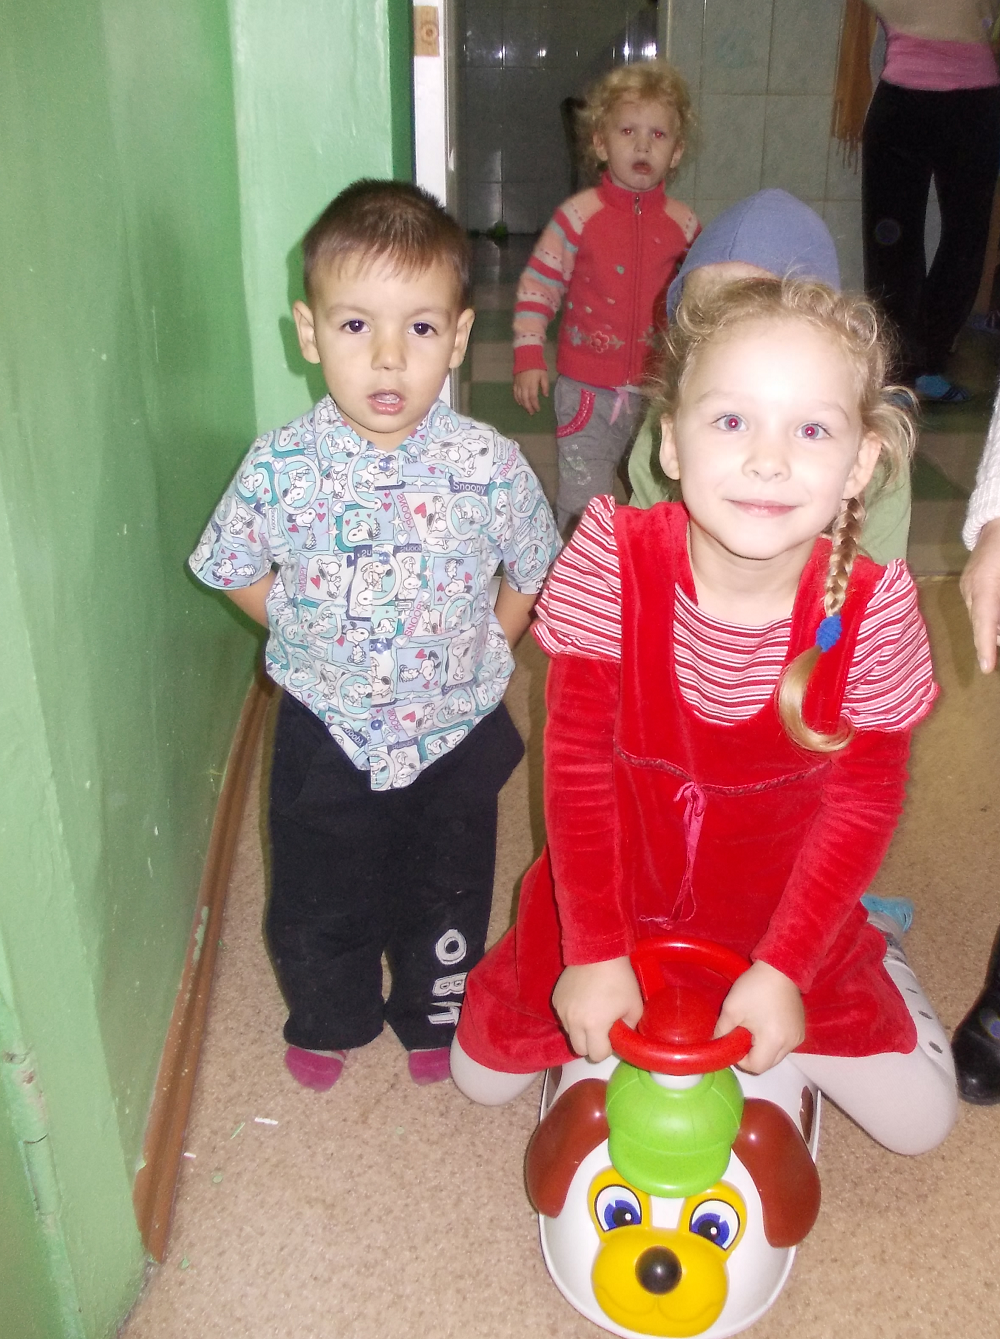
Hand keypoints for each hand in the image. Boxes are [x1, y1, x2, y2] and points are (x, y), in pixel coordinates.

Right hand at [513, 368, 549, 414]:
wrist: (526, 358)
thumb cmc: (537, 366)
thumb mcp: (544, 375)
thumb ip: (545, 386)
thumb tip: (545, 395)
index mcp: (532, 385)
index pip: (533, 398)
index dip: (535, 405)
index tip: (538, 409)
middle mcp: (524, 386)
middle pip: (525, 400)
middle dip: (529, 407)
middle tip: (532, 413)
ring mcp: (518, 385)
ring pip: (519, 398)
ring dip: (523, 405)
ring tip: (526, 409)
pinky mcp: (515, 382)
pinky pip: (514, 393)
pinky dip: (517, 399)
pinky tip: (519, 403)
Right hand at [552, 957, 642, 1062]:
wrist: (598, 952)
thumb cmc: (619, 979)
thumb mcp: (634, 1007)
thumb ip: (629, 1028)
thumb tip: (622, 1037)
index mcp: (594, 1026)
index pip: (596, 1055)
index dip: (606, 1049)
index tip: (612, 1036)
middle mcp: (573, 1022)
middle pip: (579, 1049)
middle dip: (591, 1044)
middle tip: (601, 1030)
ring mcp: (562, 1010)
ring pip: (570, 1033)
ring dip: (580, 1030)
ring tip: (592, 1012)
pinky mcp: (556, 999)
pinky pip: (564, 1017)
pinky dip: (572, 1016)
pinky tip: (583, 1001)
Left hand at [714, 961, 804, 1074]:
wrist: (780, 968)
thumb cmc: (754, 988)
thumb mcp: (731, 1010)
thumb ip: (721, 1031)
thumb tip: (716, 1044)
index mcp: (774, 1041)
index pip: (756, 1066)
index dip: (742, 1060)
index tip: (734, 1042)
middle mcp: (790, 1044)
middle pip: (768, 1063)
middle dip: (753, 1055)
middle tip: (742, 1034)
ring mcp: (798, 1037)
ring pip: (777, 1055)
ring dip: (764, 1048)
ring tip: (754, 1026)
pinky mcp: (801, 1029)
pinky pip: (785, 1045)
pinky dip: (774, 1041)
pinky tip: (766, 1023)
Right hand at [960, 516, 999, 671]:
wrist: (999, 516)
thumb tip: (998, 628)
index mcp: (985, 584)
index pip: (985, 621)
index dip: (985, 646)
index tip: (987, 668)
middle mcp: (970, 586)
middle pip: (981, 622)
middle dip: (990, 641)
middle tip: (994, 660)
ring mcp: (967, 583)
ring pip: (979, 615)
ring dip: (990, 629)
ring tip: (994, 644)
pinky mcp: (968, 581)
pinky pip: (978, 605)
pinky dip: (988, 616)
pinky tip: (995, 623)